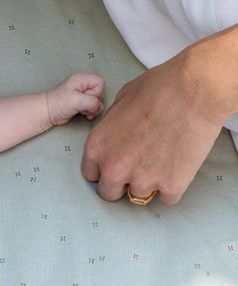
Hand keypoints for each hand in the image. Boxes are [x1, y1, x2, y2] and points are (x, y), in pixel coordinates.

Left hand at [46, 73, 104, 125]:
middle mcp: (83, 85)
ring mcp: (82, 94)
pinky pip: (92, 107)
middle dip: (93, 102)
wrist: (47, 113)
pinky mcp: (80, 103)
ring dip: (91, 108)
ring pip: (96, 101)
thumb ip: (92, 102)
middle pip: (99, 93)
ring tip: (80, 110)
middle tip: (82, 106)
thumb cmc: (56, 104)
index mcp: (82, 79)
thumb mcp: (77, 101)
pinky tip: (82, 113)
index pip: (100, 83)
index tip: (86, 99)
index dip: (96, 93)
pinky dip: (89, 112)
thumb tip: (99, 107)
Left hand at [81, 38, 234, 204]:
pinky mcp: (170, 186)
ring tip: (164, 158)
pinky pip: (168, 198)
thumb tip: (114, 135)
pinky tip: (179, 165)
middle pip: (110, 193)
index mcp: (97, 148)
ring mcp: (142, 180)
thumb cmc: (160, 88)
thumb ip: (111, 125)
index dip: (105, 169)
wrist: (195, 90)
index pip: (91, 174)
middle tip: (139, 166)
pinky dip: (174, 186)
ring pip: (140, 195)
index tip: (117, 164)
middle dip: (122, 182)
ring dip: (150, 182)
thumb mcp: (121, 100)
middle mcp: (114, 169)